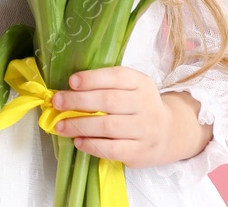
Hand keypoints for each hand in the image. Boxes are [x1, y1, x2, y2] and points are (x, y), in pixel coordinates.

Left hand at [51, 67, 212, 167]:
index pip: (117, 77)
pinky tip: (78, 141)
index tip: (71, 82)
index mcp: (140, 83)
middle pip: (109, 101)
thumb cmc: (138, 105)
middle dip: (79, 101)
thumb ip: (105, 85)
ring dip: (80, 125)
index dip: (92, 79)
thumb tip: (68, 89)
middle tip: (57, 102)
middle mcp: (145, 104)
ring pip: (109, 126)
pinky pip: (113, 149)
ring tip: (61, 125)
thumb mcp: (130, 87)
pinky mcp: (141, 151)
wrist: (170, 132)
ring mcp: (145, 129)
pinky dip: (92, 145)